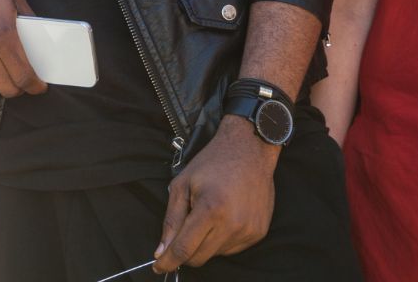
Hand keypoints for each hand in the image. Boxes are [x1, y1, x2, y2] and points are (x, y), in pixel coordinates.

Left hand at [154, 117, 275, 272]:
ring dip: (206, 242)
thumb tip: (162, 252)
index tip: (159, 267)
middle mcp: (232, 224)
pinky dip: (222, 239)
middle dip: (186, 250)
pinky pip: (232, 248)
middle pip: (200, 257)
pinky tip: (225, 216)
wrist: (250, 150)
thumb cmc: (212, 163)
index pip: (185, 249)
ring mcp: (248, 230)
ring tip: (210, 213)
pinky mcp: (258, 233)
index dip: (168, 261)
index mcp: (211, 209)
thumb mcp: (182, 185)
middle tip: (186, 227)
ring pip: (215, 254)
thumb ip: (171, 221)